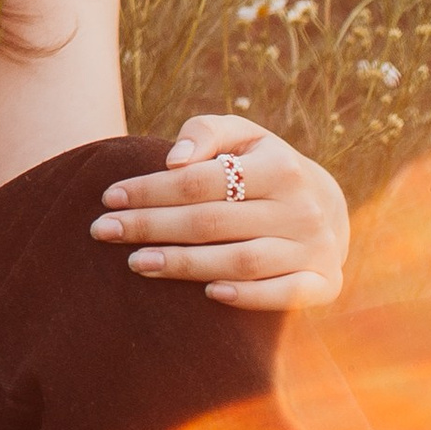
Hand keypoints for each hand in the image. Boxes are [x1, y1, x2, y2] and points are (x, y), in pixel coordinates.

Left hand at [88, 116, 350, 311]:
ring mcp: (315, 248)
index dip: (151, 189)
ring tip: (137, 263)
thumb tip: (173, 160)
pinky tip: (207, 294)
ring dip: (185, 265)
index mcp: (280, 166)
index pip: (202, 181)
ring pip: (241, 261)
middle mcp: (302, 208)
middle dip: (152, 226)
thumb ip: (205, 133)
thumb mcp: (242, 135)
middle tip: (104, 231)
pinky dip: (248, 296)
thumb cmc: (262, 166)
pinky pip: (285, 295)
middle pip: (213, 222)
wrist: (326, 204)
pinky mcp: (325, 283)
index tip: (109, 198)